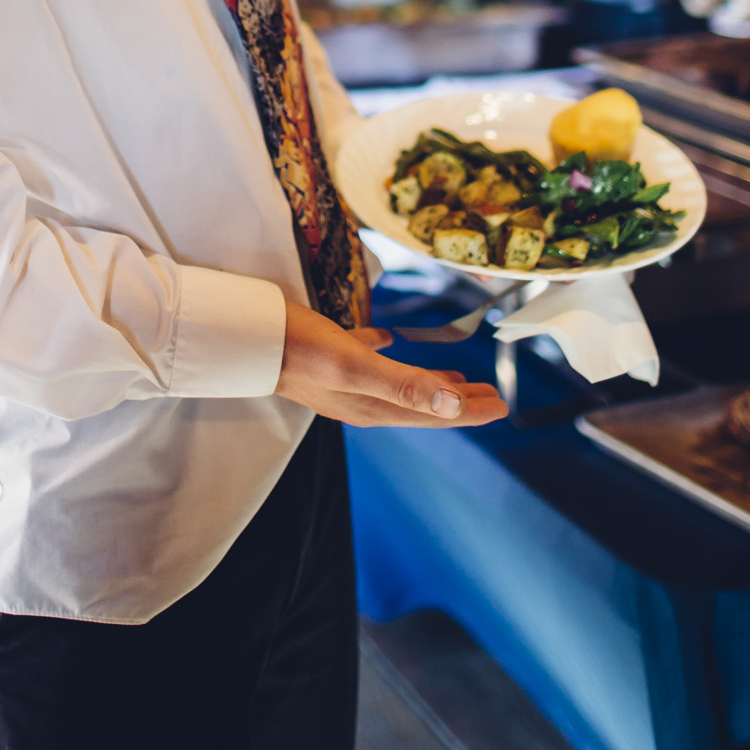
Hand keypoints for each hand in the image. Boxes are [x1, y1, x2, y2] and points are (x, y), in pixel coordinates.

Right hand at [275, 302, 507, 428]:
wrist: (247, 338)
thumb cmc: (299, 348)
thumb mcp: (354, 365)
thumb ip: (403, 384)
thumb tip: (455, 403)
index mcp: (372, 405)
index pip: (433, 411)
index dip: (469, 410)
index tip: (502, 405)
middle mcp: (361, 400)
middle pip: (421, 403)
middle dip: (458, 401)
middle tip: (493, 395)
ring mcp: (343, 382)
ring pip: (399, 386)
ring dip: (430, 382)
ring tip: (457, 377)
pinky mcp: (327, 359)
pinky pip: (368, 360)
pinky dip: (387, 356)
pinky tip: (388, 340)